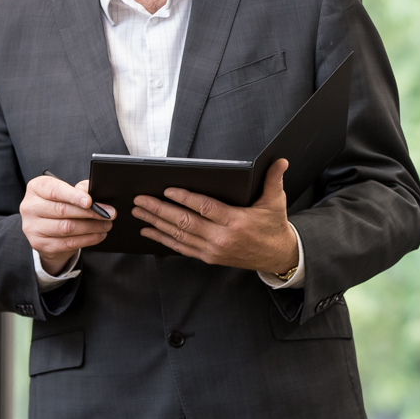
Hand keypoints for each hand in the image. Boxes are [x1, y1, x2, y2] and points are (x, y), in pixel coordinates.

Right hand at [20, 174, 115, 274]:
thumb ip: (80, 189)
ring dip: (91, 227)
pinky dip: (87, 239)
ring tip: (106, 224)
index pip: (55, 190)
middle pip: (63, 210)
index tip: (91, 201)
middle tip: (109, 213)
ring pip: (66, 228)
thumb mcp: (66, 191)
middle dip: (90, 213)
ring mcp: (32, 227)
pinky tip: (98, 235)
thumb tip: (95, 194)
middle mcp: (29, 207)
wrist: (45, 228)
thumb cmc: (59, 203)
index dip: (74, 196)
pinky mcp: (39, 244)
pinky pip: (67, 243)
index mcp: (36, 188)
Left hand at [133, 159, 297, 274]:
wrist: (277, 256)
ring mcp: (213, 250)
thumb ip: (274, 179)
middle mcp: (221, 238)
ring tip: (139, 211)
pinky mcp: (208, 258)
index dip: (185, 199)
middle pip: (185, 222)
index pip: (205, 208)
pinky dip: (162, 239)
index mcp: (236, 222)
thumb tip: (280, 160)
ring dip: (156, 223)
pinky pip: (181, 248)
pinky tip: (148, 231)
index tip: (168, 190)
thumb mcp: (276, 202)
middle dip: (159, 210)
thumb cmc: (273, 226)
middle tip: (141, 199)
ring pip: (178, 235)